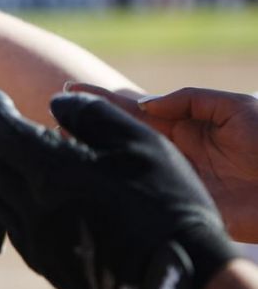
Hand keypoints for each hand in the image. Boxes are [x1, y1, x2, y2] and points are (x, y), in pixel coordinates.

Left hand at [0, 89, 237, 288]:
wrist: (183, 279)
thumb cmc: (166, 202)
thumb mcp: (138, 141)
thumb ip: (91, 114)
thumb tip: (56, 103)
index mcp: (50, 173)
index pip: (2, 132)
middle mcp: (32, 208)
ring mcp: (37, 241)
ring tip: (1, 152)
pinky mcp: (47, 266)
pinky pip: (13, 225)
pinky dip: (8, 199)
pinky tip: (21, 193)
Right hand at [69, 84, 257, 241]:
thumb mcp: (235, 106)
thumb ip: (190, 100)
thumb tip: (146, 104)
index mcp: (186, 123)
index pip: (136, 107)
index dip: (104, 98)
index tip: (71, 89)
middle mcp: (173, 148)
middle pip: (122, 133)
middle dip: (89, 121)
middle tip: (53, 112)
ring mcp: (174, 174)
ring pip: (125, 159)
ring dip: (93, 148)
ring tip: (59, 135)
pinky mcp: (181, 199)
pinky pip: (144, 188)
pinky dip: (115, 180)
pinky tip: (89, 170)